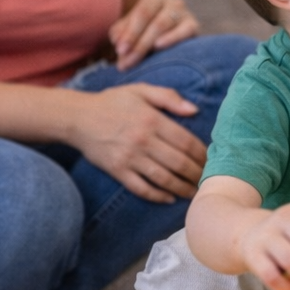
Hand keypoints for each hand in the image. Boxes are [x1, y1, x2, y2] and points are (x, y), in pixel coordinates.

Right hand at [67, 84, 204, 202]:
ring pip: (164, 178)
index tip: (211, 160)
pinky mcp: (117, 171)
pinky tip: (169, 198)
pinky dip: (158, 196)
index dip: (202, 154)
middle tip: (208, 180)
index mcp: (152, 119)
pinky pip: (141, 188)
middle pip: (179, 163)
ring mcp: (129, 158)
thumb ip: (169, 97)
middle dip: (197, 174)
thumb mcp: (141, 90)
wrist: (78, 117)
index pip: (186, 141)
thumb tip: (194, 111)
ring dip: (182, 188)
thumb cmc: (113, 102)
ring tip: (194, 193)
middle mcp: (143, 140)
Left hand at [110, 0, 199, 69]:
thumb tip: (118, 41)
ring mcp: (185, 13)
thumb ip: (121, 33)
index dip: (130, 32)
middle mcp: (172, 2)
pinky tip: (159, 46)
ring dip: (147, 44)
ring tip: (135, 60)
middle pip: (152, 20)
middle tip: (125, 62)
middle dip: (137, 42)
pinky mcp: (194, 27)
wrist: (173, 40)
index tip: (120, 50)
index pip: (141, 13)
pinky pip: (184, 31)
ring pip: (164, 25)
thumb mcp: (131, 31)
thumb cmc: (147, 34)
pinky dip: (171, 38)